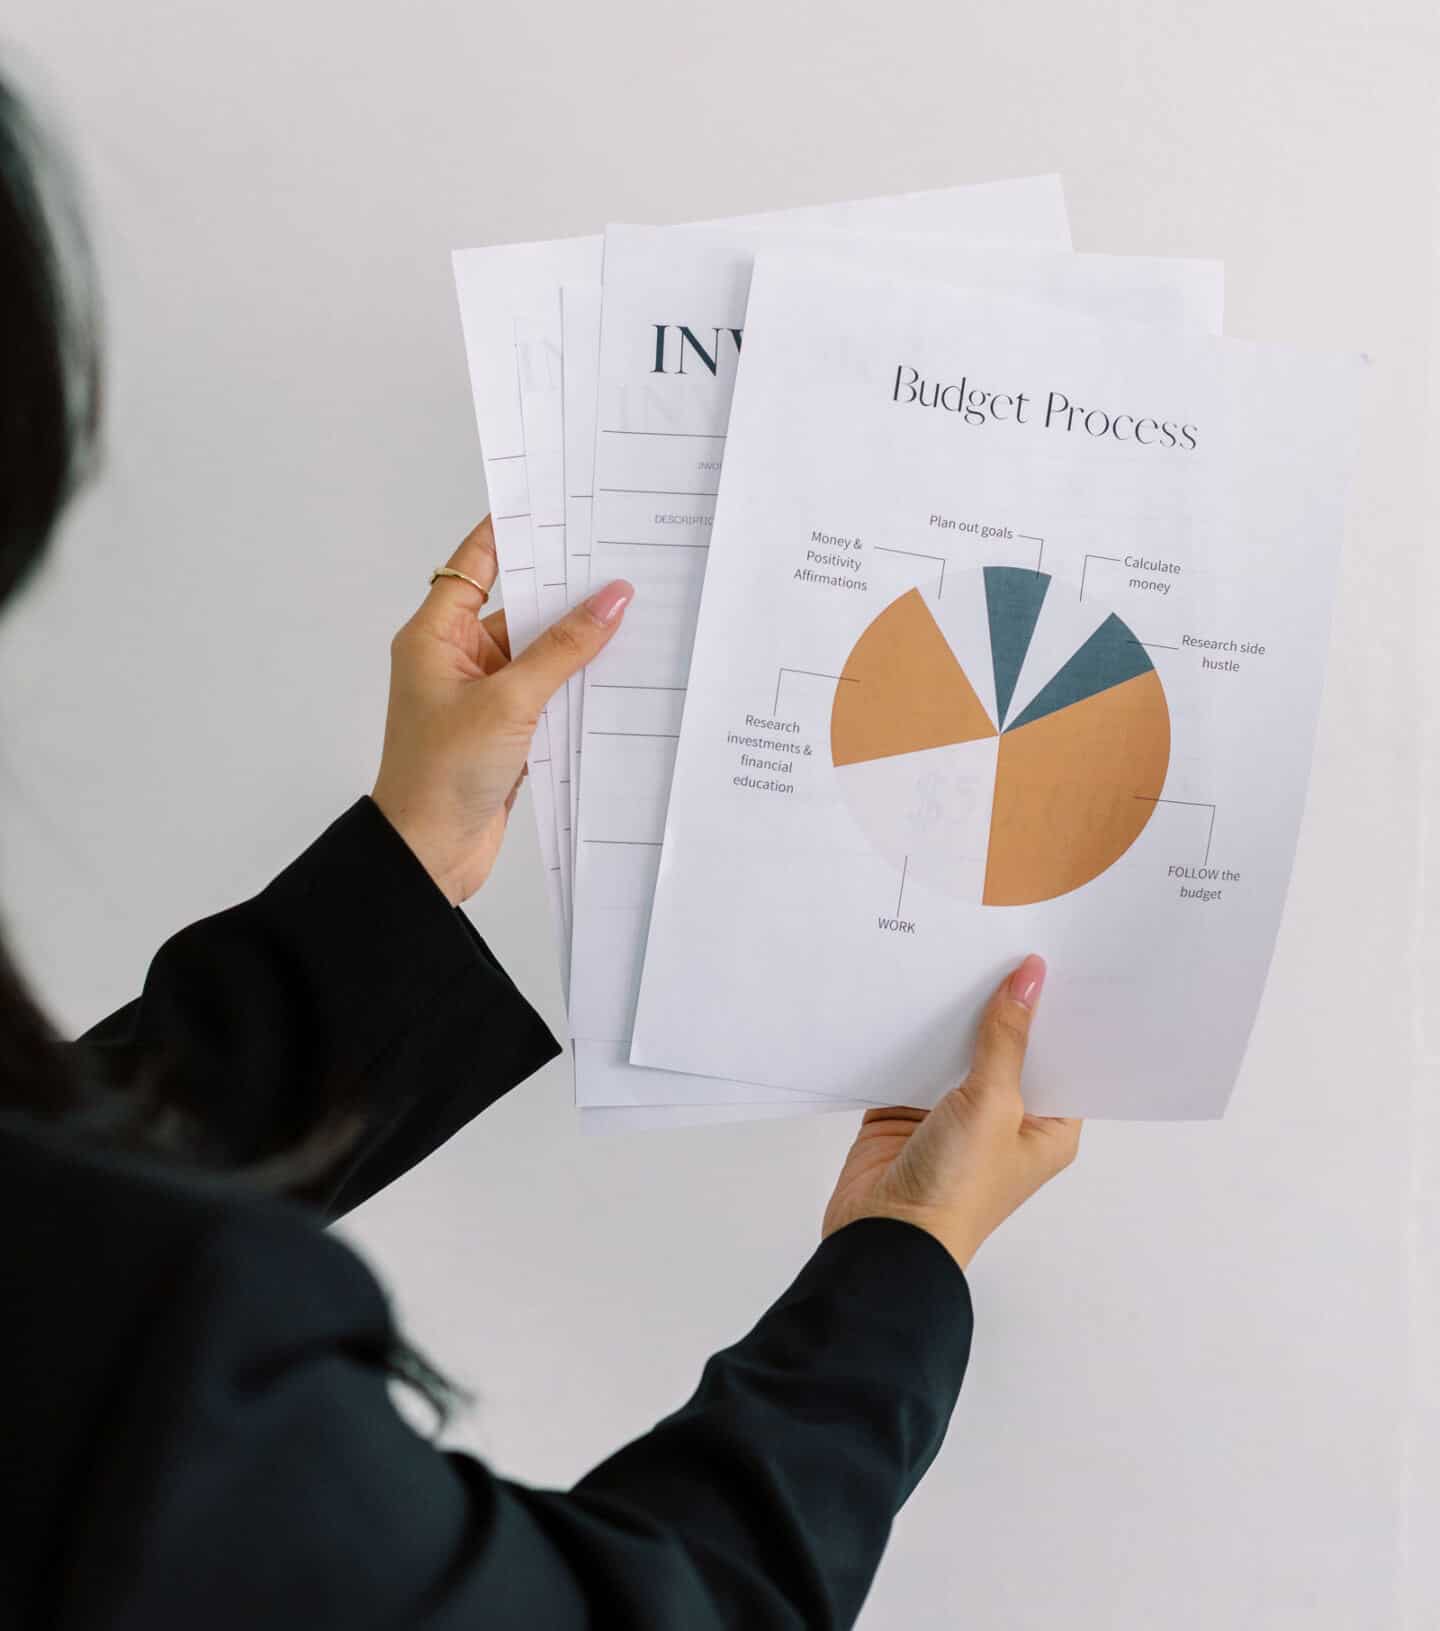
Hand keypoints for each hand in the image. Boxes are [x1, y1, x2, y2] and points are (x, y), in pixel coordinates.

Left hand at [372, 517, 633, 904]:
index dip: (513, 531)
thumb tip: (609, 600)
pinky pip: (549, 692)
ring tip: (632, 614)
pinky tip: (619, 673)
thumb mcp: (509, 702)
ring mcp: (483, 695)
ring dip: (578, 643)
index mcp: (435, 636)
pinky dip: (578, 685)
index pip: (476, 563)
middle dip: (564, 590)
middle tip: (617, 560)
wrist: (429, 853)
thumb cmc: (439, 776)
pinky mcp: (506, 730)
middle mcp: (457, 658)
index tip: (557, 504)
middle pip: (518, 606)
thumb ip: (563, 650)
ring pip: (540, 653)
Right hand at [821, 956, 1079, 1269]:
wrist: (884, 1237)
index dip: (1055, 1014)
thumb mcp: (993, 1103)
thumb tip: (1030, 978)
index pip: (1059, 1057)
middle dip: (999, 1008)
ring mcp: (953, 1117)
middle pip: (1007, 1049)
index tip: (1050, 961)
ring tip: (953, 957)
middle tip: (998, 946)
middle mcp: (1003, 1121)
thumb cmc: (957, 1189)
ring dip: (951, 1019)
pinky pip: (911, 1062)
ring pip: (956, 1052)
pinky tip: (907, 996)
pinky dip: (907, 1036)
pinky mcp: (905, 1114)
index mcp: (1047, 1129)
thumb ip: (1006, 1037)